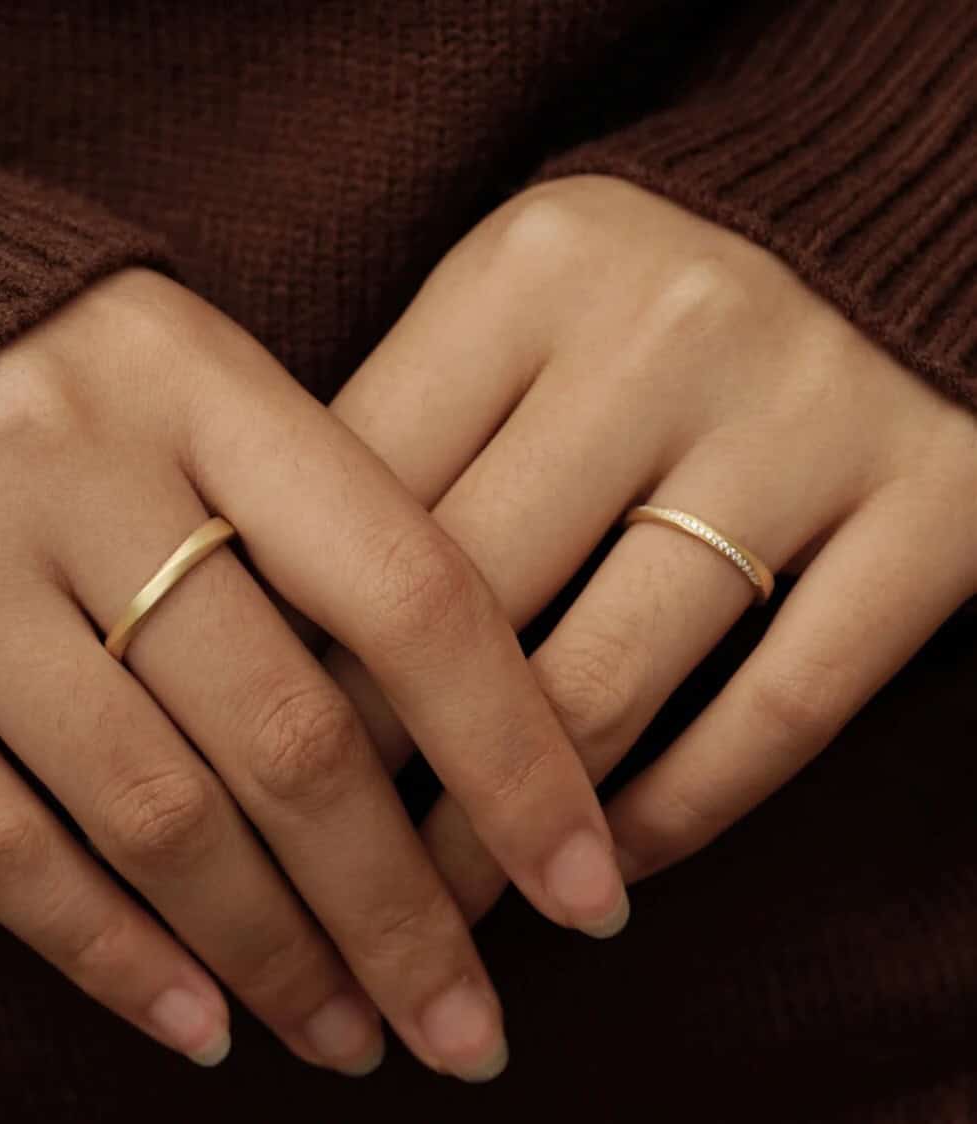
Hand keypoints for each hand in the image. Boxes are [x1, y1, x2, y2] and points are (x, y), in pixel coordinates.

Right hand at [0, 268, 627, 1078]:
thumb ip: (328, 524)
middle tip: (470, 1026)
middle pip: (288, 734)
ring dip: (272, 952)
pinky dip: (107, 950)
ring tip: (354, 1039)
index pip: (410, 593)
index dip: (514, 758)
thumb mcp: (209, 394)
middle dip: (399, 909)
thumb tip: (464, 722)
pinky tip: (200, 1027)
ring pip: (154, 811)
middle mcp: (78, 473)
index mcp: (206, 390)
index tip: (588, 887)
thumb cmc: (80, 374)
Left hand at [325, 175, 976, 921]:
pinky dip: (680, 814)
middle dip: (378, 763)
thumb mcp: (523, 304)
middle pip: (469, 604)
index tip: (263, 743)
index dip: (295, 644)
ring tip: (448, 904)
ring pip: (609, 681)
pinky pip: (782, 709)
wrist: (893, 226)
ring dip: (510, 828)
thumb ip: (415, 424)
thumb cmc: (656, 291)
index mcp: (534, 270)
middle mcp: (668, 332)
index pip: (365, 497)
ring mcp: (811, 420)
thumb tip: (285, 608)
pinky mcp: (939, 504)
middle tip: (328, 856)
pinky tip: (611, 864)